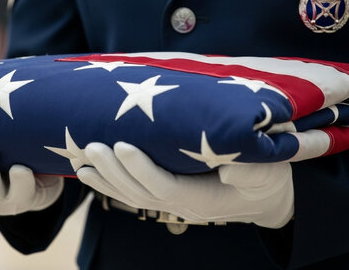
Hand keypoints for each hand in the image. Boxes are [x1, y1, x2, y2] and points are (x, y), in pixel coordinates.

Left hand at [73, 142, 293, 228]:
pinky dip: (108, 180)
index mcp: (201, 199)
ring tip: (79, 157)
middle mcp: (179, 203)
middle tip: (90, 145)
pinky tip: (89, 168)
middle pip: (138, 191)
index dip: (140, 168)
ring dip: (103, 176)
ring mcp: (170, 201)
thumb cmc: (266, 180)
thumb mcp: (268, 173)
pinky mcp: (165, 193)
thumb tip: (230, 167)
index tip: (122, 145)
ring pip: (129, 193)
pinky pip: (131, 190)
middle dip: (112, 169)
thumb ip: (251, 171)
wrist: (263, 197)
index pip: (163, 186)